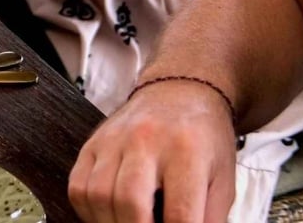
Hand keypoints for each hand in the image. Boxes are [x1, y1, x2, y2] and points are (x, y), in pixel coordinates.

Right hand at [68, 81, 236, 222]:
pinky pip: (78, 185)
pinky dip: (89, 210)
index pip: (180, 213)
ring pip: (97, 195)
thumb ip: (211, 218)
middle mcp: (145, 141)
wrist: (180, 92)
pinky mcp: (93, 143)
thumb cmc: (203, 138)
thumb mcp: (223, 179)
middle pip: (129, 202)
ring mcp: (114, 139)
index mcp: (187, 151)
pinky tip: (109, 215)